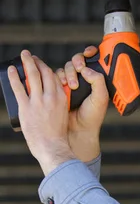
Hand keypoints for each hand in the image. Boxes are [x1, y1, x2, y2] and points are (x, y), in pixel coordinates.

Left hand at [8, 50, 74, 174]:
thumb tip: (50, 101)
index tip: (42, 66)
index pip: (55, 78)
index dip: (47, 69)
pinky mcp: (26, 107)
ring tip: (23, 55)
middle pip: (44, 72)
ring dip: (27, 62)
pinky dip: (14, 76)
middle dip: (37, 62)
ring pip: (32, 75)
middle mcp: (51, 97)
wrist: (52, 147)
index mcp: (61, 99)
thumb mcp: (63, 116)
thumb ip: (58, 105)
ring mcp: (38, 101)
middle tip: (31, 57)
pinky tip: (12, 69)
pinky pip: (18, 87)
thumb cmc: (57, 136)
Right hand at [56, 46, 108, 161]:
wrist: (78, 130)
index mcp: (95, 80)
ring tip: (72, 86)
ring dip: (69, 73)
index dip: (90, 53)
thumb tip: (86, 69)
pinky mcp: (59, 88)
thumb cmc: (92, 116)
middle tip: (79, 70)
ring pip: (66, 67)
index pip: (92, 60)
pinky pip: (56, 76)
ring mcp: (71, 83)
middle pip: (77, 61)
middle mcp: (83, 79)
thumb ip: (98, 81)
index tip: (89, 53)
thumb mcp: (101, 98)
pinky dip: (59, 78)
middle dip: (77, 62)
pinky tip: (64, 87)